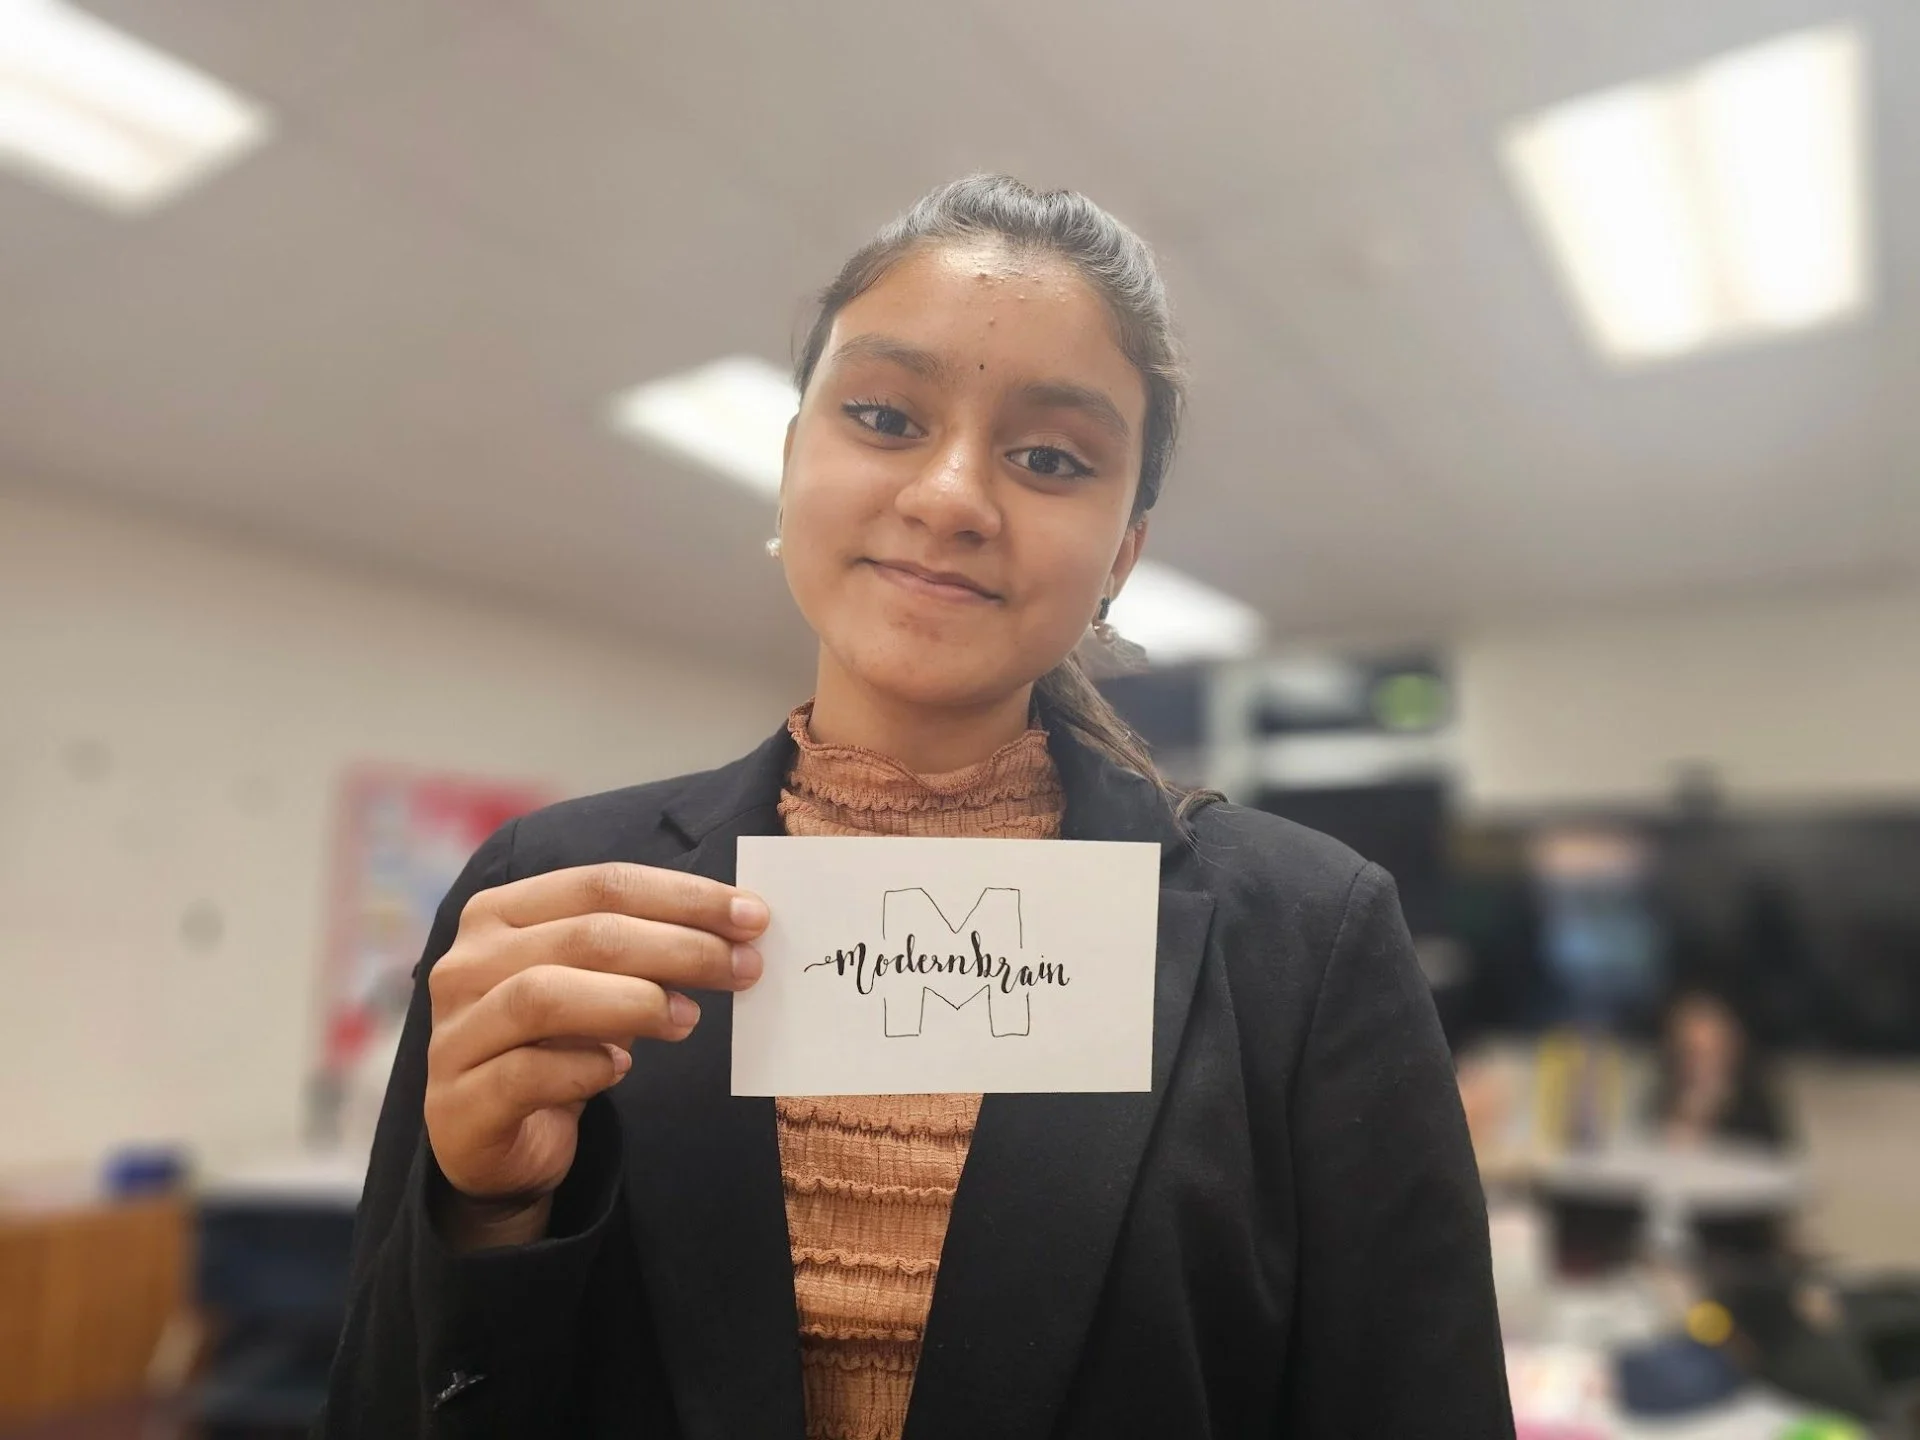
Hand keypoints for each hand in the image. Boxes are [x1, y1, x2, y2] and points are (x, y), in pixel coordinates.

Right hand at [422, 863, 767, 1248]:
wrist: (493, 1141)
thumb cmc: (555, 1045)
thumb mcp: (598, 985)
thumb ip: (646, 953)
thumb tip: (736, 934)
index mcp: (499, 914)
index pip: (600, 884)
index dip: (683, 896)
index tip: (752, 916)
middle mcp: (465, 963)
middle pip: (585, 935)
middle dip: (680, 947)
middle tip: (745, 967)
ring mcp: (455, 1034)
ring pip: (545, 995)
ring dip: (635, 1002)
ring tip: (690, 1019)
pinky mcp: (460, 1104)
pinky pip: (525, 1074)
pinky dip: (585, 1067)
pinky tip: (622, 1069)